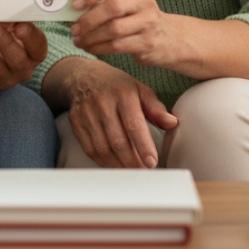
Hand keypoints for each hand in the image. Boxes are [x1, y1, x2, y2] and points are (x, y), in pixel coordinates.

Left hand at [0, 22, 48, 91]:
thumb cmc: (3, 34)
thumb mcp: (11, 26)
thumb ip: (11, 18)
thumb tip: (3, 4)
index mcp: (34, 52)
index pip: (37, 46)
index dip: (29, 37)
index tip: (19, 25)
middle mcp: (23, 69)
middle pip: (17, 60)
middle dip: (3, 42)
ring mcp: (6, 79)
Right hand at [50, 57, 177, 168]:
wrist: (84, 77)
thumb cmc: (117, 86)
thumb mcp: (140, 90)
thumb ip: (156, 108)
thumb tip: (172, 123)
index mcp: (122, 93)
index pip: (134, 124)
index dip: (143, 146)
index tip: (152, 162)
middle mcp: (102, 103)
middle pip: (117, 140)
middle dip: (132, 161)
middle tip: (143, 171)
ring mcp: (86, 113)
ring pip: (102, 148)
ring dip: (118, 165)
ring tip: (131, 171)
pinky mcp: (76, 123)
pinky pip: (90, 149)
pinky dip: (103, 162)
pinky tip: (115, 166)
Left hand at [70, 0, 183, 67]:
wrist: (169, 38)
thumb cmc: (137, 18)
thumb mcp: (126, 2)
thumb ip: (104, 0)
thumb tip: (74, 9)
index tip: (75, 5)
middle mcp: (144, 1)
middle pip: (112, 7)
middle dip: (88, 20)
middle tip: (74, 29)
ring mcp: (148, 22)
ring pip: (113, 29)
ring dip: (91, 37)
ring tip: (79, 40)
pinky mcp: (148, 42)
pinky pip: (118, 46)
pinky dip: (99, 48)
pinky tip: (91, 48)